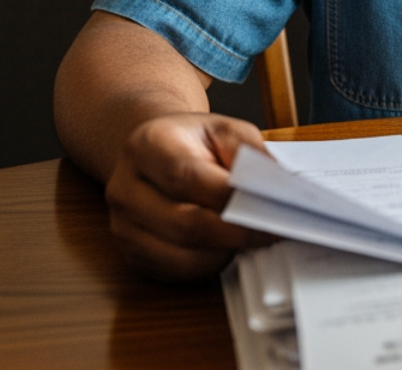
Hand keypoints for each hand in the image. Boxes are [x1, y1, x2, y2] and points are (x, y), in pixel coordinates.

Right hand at [104, 112, 273, 280]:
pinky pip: (176, 271)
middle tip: (273, 232)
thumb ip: (250, 153)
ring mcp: (123, 226)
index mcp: (147, 145)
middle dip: (236, 232)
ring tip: (250, 237)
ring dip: (224, 252)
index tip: (273, 209)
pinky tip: (227, 247)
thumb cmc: (194, 142)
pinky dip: (209, 265)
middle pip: (184, 224)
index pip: (188, 178)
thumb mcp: (224, 130)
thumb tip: (278, 186)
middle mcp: (125, 188)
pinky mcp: (132, 254)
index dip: (232, 199)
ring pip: (181, 256)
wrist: (156, 153)